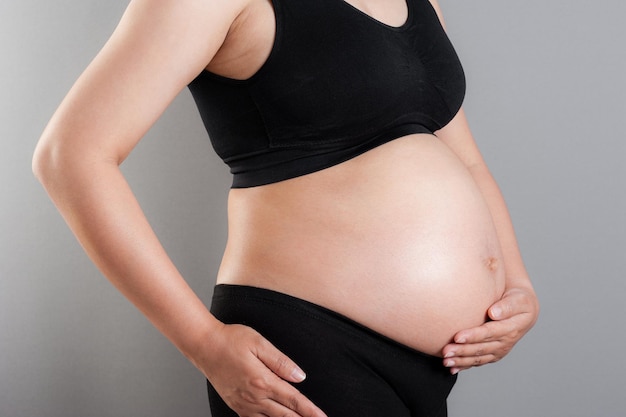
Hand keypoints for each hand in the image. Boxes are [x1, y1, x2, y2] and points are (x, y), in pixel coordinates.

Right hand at [198, 323, 326, 416]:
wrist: (204, 345)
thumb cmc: (230, 340)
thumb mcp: (259, 344)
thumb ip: (281, 362)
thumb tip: (300, 376)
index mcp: (263, 381)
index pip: (294, 400)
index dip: (311, 411)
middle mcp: (254, 397)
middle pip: (285, 416)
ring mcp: (243, 404)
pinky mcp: (235, 405)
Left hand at [441, 287, 538, 374]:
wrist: (524, 309)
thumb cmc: (519, 300)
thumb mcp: (519, 300)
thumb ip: (507, 306)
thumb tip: (493, 313)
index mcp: (511, 328)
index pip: (489, 333)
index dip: (473, 336)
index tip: (457, 337)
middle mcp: (505, 342)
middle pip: (481, 348)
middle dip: (462, 351)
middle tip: (446, 351)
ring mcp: (499, 350)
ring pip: (478, 358)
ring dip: (461, 361)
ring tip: (446, 361)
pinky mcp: (493, 353)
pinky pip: (479, 361)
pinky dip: (465, 365)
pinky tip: (453, 368)